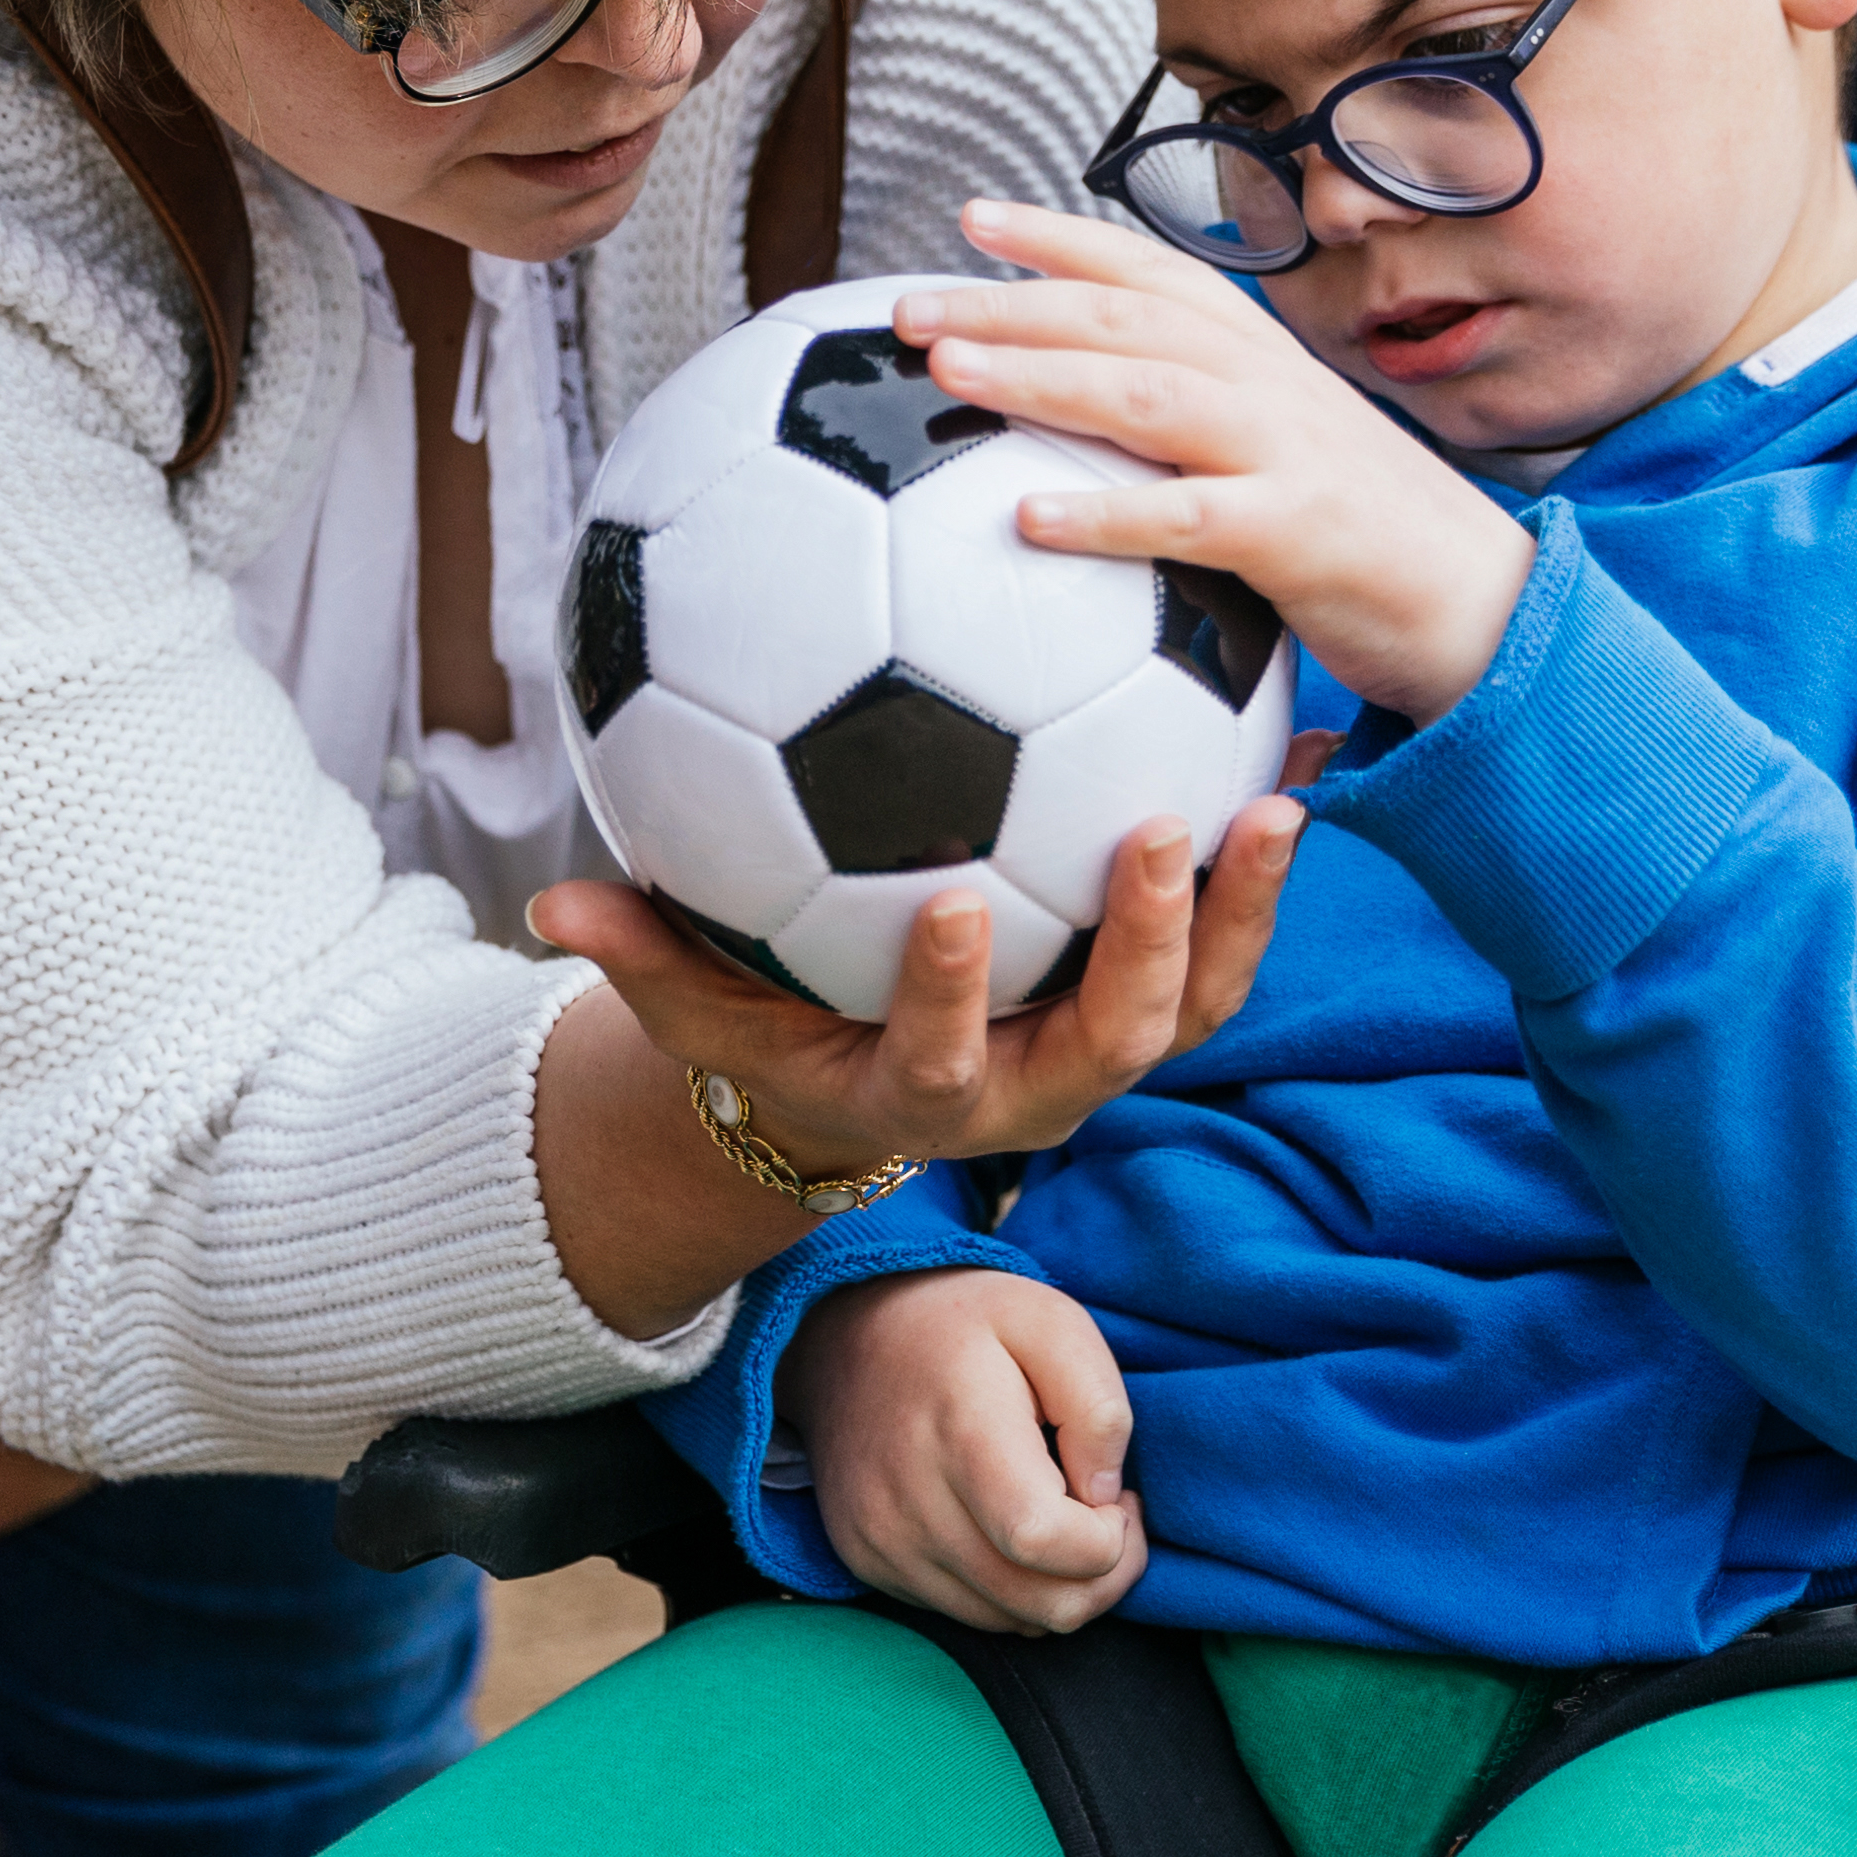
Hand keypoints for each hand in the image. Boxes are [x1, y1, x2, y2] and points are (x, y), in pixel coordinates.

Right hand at [531, 799, 1296, 1185]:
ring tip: (1276, 802)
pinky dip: (1267, 873)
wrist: (867, 1098)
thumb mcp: (704, 1017)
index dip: (950, 989)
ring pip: (1201, 1004)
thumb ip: (643, 962)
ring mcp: (1107, 1055)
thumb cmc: (777, 1037)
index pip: (943, 1054)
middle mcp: (1037, 1089)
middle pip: (1117, 1039)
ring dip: (1245, 911)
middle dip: (1147, 945)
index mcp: (928, 1095)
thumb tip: (551, 907)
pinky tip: (1304, 759)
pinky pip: (1231, 950)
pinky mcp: (1157, 1009)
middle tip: (1160, 832)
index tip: (952, 900)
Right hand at [778, 1269, 1144, 1634]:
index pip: (1045, 1539)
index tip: (1119, 1499)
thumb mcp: (1050, 1322)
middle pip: (1040, 1604)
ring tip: (1058, 1516)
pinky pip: (969, 1614)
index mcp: (961, 1433)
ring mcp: (882, 1541)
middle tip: (1108, 1517)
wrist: (842, 1337)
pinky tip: (1009, 1528)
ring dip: (1056, 1586)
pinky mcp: (869, 1562)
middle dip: (1103, 1577)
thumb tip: (1107, 1497)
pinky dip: (1009, 1589)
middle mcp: (910, 1502)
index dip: (1110, 1540)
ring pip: (1010, 1623)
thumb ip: (1099, 1407)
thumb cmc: (963, 1326)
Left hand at [903, 202, 1539, 725]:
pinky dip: (1107, 515)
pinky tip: (1027, 521)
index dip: (1061, 238)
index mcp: (1259, 357)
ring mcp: (1287, 450)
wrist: (1485, 605)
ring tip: (948, 373)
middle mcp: (1269, 382)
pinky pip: (1190, 518)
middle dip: (1012, 301)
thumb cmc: (1361, 538)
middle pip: (1124, 317)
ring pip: (1147, 392)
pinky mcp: (1301, 531)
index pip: (1150, 271)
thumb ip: (1195, 431)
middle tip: (909, 308)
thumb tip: (1081, 432)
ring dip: (1040, 375)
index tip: (971, 219)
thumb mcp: (1278, 455)